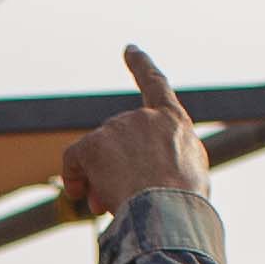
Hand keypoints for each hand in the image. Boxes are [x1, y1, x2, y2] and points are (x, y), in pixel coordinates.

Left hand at [54, 45, 211, 224]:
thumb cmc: (183, 206)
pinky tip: (79, 193)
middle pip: (118, 141)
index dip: (141, 66)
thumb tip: (141, 170)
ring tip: (112, 204)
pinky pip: (74, 160)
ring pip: (97, 156)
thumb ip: (166, 158)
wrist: (168, 214)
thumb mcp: (190, 175)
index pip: (155, 85)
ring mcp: (117, 128)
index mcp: (174, 122)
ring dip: (100, 179)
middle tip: (118, 198)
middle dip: (116, 169)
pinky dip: (74, 176)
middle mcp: (144, 117)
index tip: (129, 49)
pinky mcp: (93, 144)